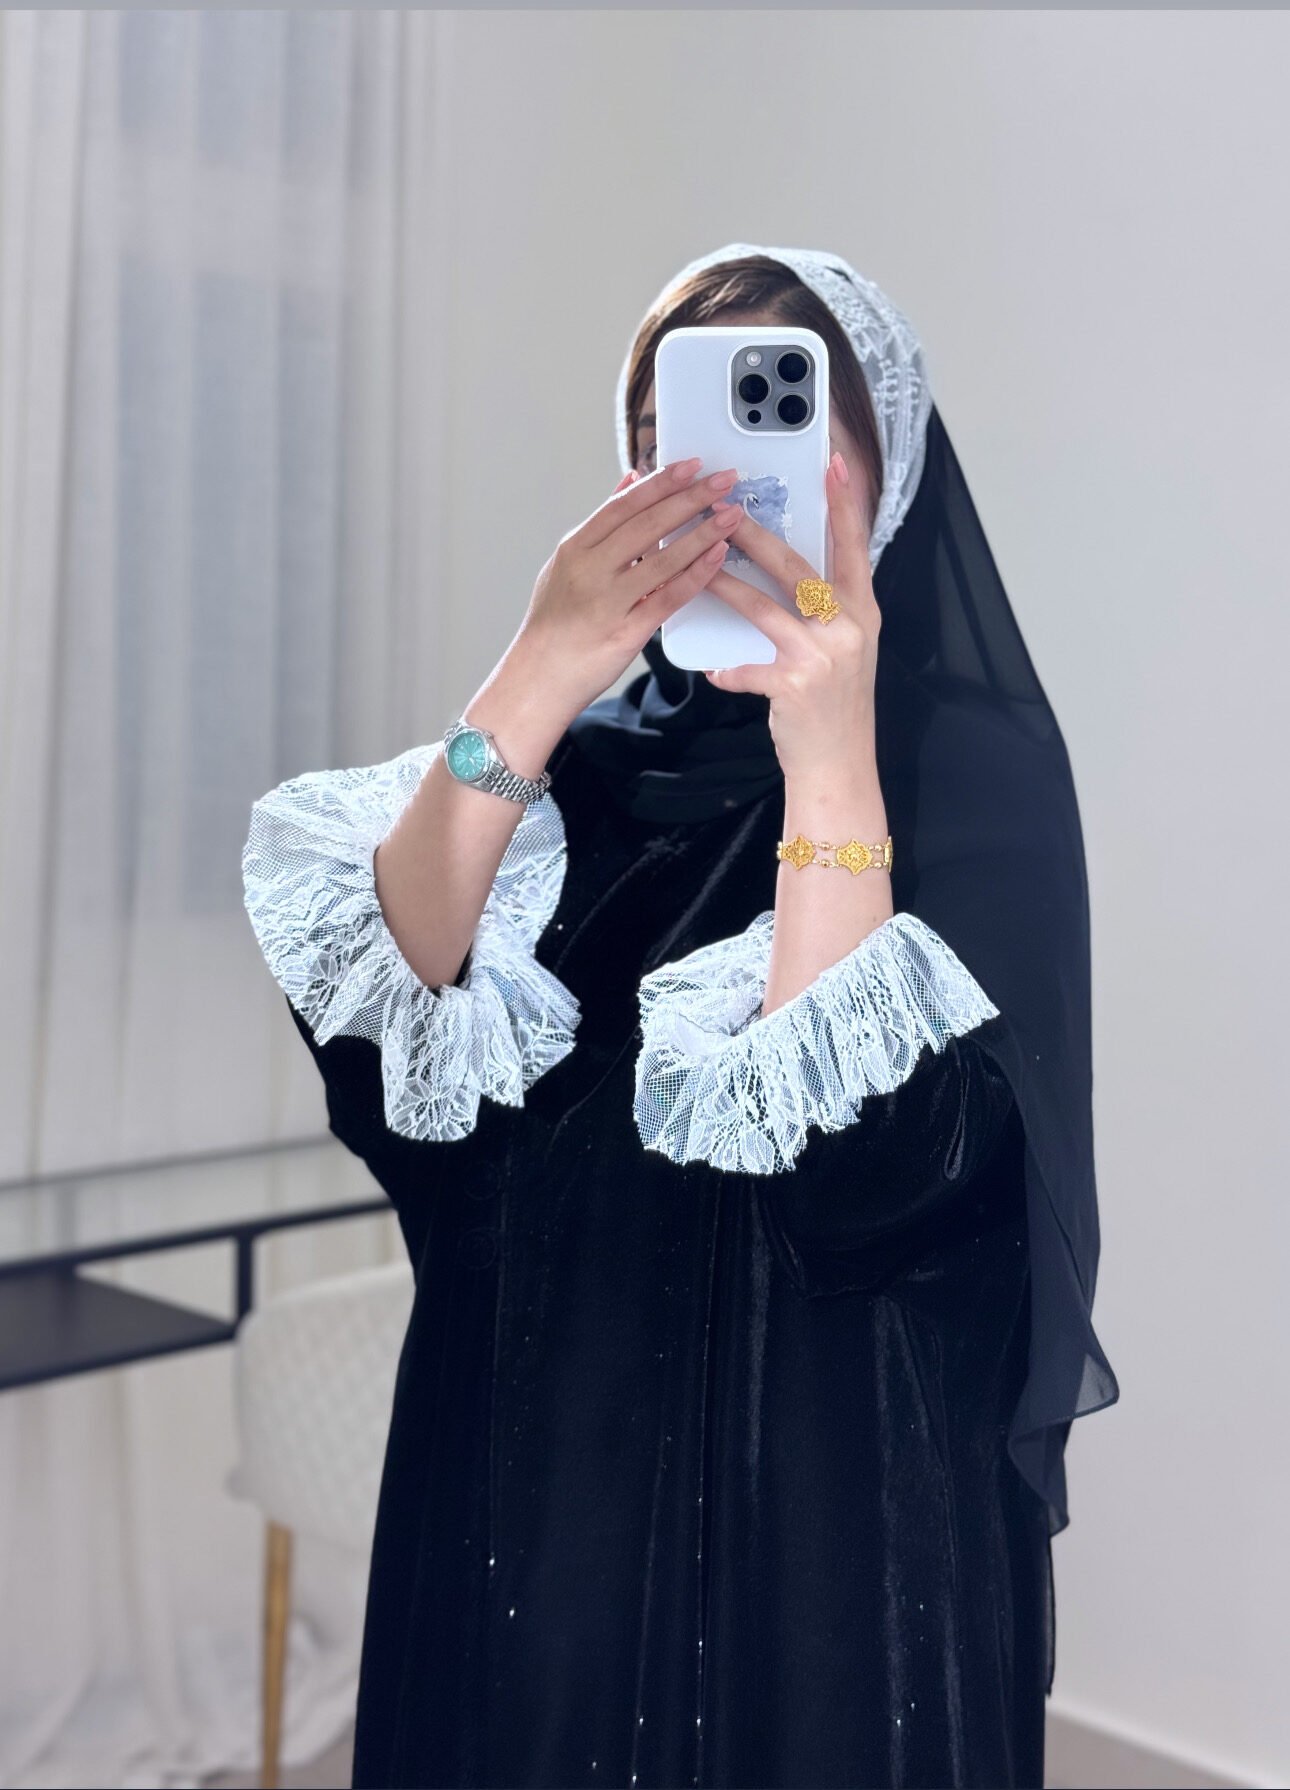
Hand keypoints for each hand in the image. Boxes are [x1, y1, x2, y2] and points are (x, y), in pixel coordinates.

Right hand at [511, 458, 746, 722]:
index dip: (661, 482)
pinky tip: (718, 556)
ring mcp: (608, 600)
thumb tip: (629, 481)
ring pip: (663, 557)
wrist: (538, 678)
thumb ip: (601, 524)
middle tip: (724, 479)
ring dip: (702, 532)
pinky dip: (696, 573)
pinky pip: (668, 596)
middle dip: (691, 497)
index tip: (692, 464)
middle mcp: (591, 568)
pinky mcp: (626, 631)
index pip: (625, 504)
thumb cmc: (554, 624)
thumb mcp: (566, 565)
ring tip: (731, 514)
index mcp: (576, 548)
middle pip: (648, 523)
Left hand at [701, 453, 880, 787]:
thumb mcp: (841, 649)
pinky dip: (727, 668)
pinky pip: (747, 668)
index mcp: (861, 610)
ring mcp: (823, 655)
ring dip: (725, 584)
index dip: (845, 503)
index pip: (854, 545)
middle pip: (797, 567)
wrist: (839, 764)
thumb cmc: (832, 704)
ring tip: (697, 565)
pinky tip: (713, 668)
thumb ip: (823, 610)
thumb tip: (786, 573)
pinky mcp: (796, 685)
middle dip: (757, 534)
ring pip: (764, 607)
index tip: (833, 464)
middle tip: (725, 506)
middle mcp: (848, 626)